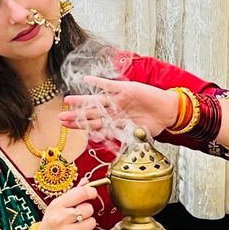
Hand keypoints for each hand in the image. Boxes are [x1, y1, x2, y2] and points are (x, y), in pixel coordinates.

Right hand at [35, 178, 98, 229]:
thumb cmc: (50, 223)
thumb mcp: (56, 206)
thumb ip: (72, 194)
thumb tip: (86, 182)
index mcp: (57, 206)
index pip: (81, 193)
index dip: (90, 192)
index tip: (92, 193)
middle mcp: (61, 219)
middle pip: (89, 208)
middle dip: (86, 210)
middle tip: (79, 214)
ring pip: (92, 222)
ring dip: (87, 223)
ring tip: (78, 225)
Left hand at [59, 75, 179, 138]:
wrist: (168, 113)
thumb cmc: (154, 125)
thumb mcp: (136, 137)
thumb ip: (123, 140)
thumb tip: (111, 149)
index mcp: (114, 123)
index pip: (93, 125)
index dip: (79, 127)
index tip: (66, 128)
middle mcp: (113, 112)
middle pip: (90, 115)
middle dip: (75, 117)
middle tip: (60, 118)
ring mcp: (118, 100)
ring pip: (96, 101)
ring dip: (81, 101)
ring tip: (67, 101)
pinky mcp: (126, 89)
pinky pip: (109, 85)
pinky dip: (98, 83)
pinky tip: (86, 80)